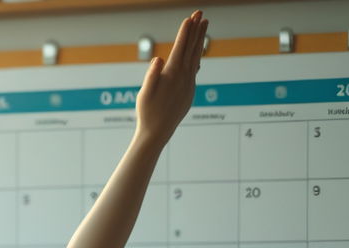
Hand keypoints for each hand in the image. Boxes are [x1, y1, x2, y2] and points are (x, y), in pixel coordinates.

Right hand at [134, 11, 207, 147]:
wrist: (157, 132)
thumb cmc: (147, 113)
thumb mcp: (144, 94)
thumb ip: (152, 76)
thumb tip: (158, 59)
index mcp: (173, 75)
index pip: (181, 48)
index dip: (185, 32)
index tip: (190, 18)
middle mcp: (184, 77)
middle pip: (192, 48)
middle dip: (196, 30)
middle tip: (201, 13)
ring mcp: (189, 84)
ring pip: (196, 57)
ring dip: (200, 40)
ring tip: (204, 25)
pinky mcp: (189, 91)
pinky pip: (195, 68)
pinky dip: (197, 55)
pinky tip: (198, 52)